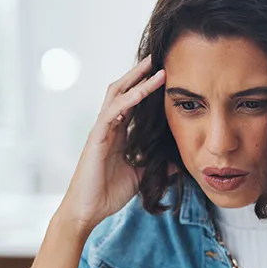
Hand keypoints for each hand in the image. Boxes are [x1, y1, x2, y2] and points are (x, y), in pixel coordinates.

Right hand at [58, 56, 166, 231]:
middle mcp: (108, 127)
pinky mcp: (96, 138)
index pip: (132, 102)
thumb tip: (178, 163)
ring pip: (117, 95)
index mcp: (117, 134)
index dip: (145, 87)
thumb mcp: (140, 176)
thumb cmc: (108, 193)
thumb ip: (156, 165)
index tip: (165, 73)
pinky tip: (143, 90)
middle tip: (158, 56)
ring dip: (136, 79)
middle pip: (122, 90)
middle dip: (139, 73)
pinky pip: (113, 112)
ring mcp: (101, 130)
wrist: (88, 211)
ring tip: (154, 64)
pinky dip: (129, 99)